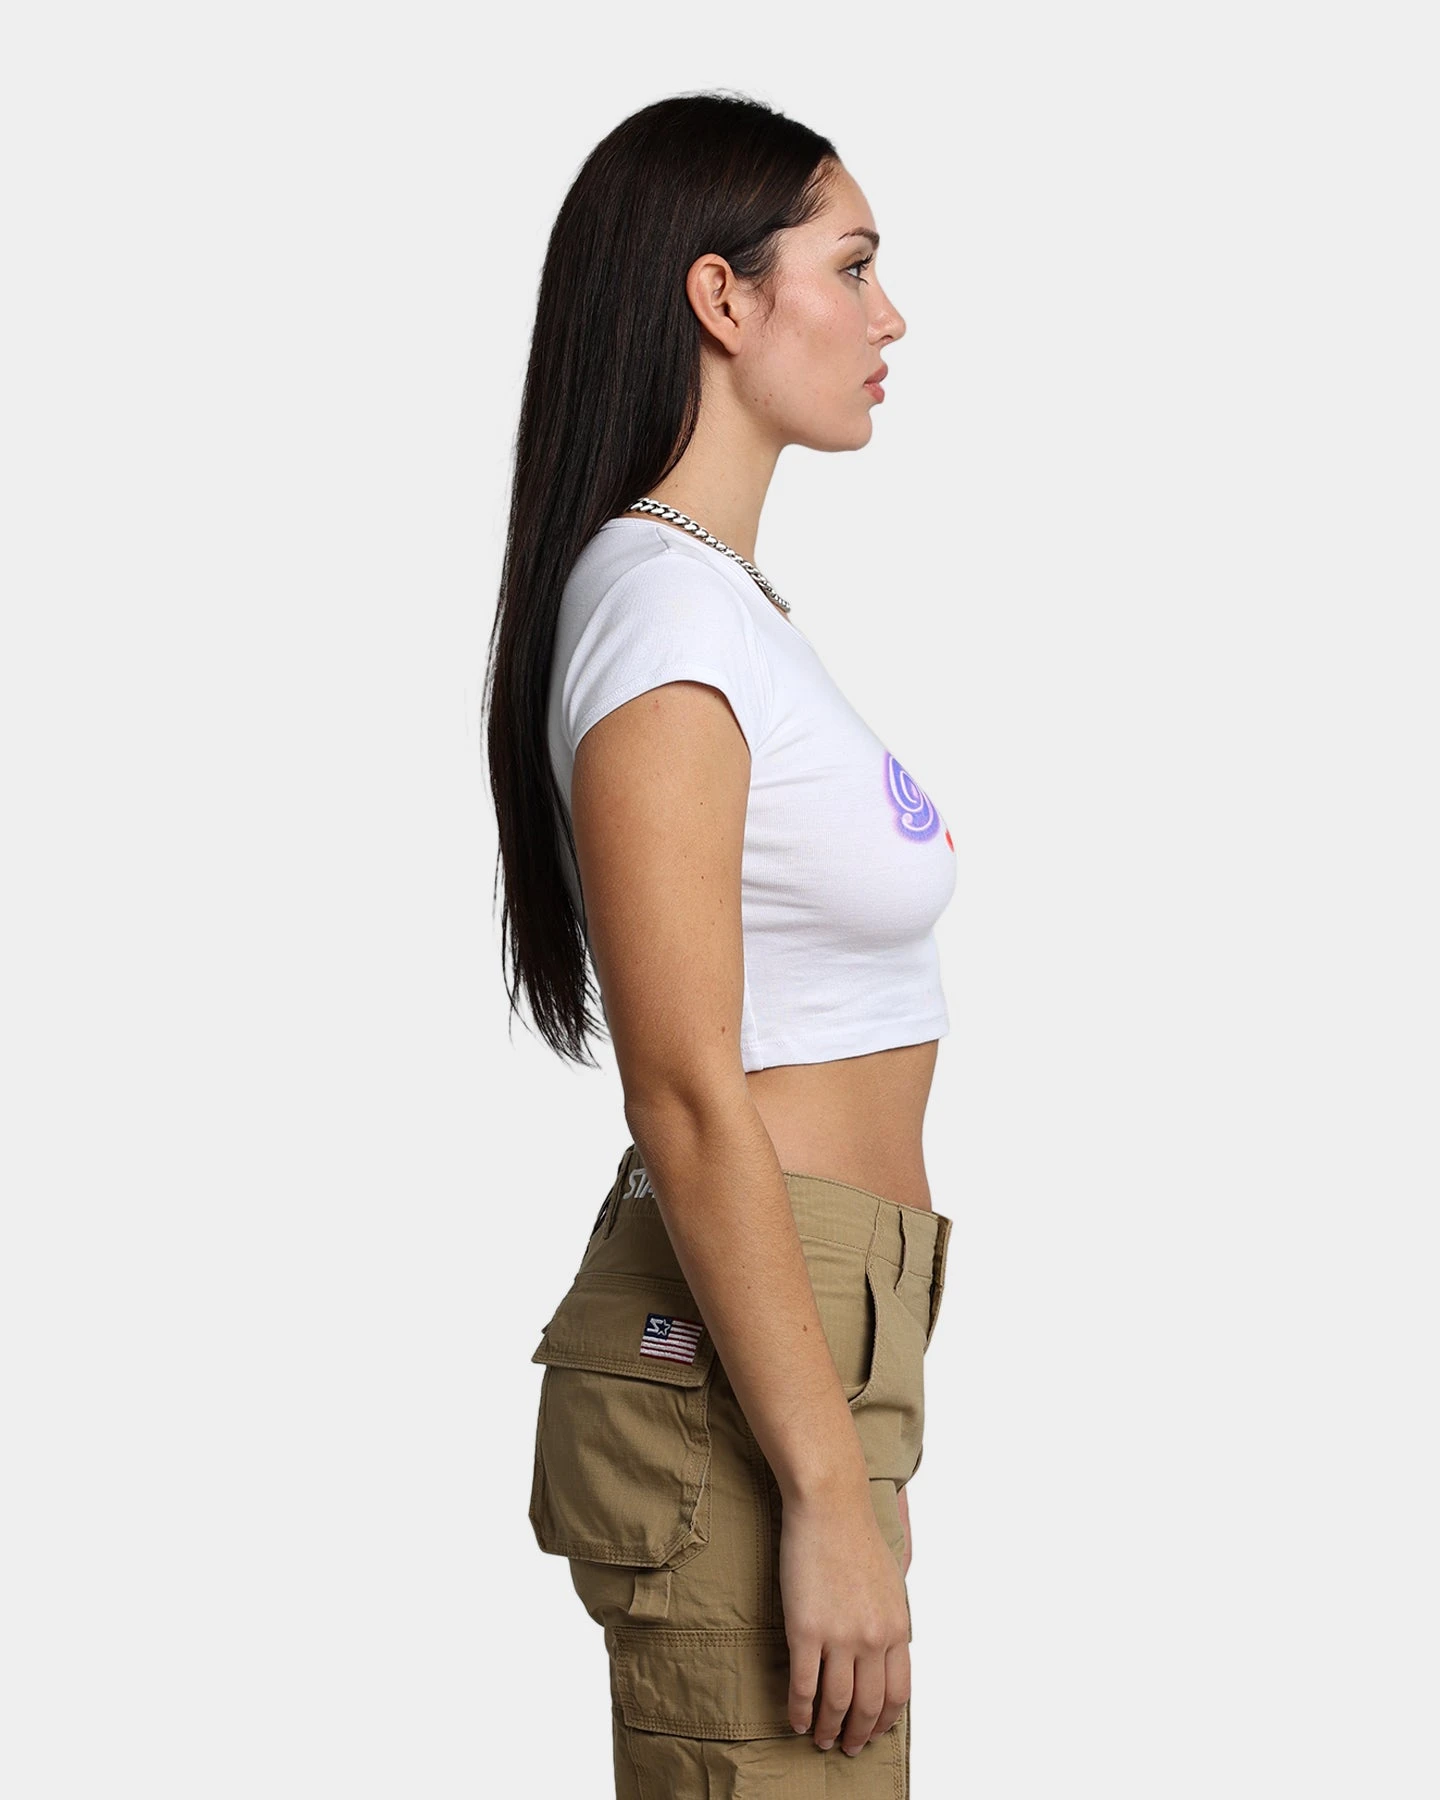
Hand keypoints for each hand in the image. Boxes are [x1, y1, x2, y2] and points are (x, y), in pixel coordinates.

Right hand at [779, 1485, 911, 1755]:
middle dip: (858, 1734)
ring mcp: (839, 1636)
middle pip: (868, 1705)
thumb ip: (890, 1617)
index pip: (897, 1693)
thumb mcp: (891, 1580)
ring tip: (820, 1739)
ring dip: (828, 1729)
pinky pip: (804, 1685)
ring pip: (836, 1702)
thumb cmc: (856, 1534)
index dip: (884, 1719)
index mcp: (897, 1627)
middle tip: (847, 1747)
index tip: (874, 1731)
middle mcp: (873, 1639)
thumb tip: (888, 1644)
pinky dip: (800, 1710)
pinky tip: (797, 1719)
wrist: (830, 1505)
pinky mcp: (805, 1630)